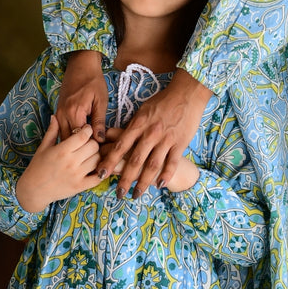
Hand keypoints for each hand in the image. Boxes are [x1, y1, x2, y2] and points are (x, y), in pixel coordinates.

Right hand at [14, 116, 101, 211]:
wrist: (34, 190)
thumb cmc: (38, 166)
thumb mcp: (43, 147)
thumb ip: (52, 131)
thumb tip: (54, 116)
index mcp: (62, 150)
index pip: (83, 135)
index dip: (88, 130)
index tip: (86, 130)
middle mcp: (71, 162)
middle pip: (94, 146)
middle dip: (92, 143)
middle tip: (88, 144)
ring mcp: (77, 175)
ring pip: (98, 160)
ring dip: (96, 156)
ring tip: (90, 156)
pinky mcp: (80, 186)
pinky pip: (98, 177)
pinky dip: (99, 172)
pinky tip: (95, 168)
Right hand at [56, 50, 107, 140]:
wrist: (80, 65)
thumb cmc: (94, 81)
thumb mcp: (101, 101)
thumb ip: (99, 121)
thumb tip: (100, 140)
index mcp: (74, 113)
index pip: (80, 139)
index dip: (90, 146)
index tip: (100, 149)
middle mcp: (63, 115)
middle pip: (69, 141)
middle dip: (80, 148)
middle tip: (93, 151)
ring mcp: (58, 114)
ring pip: (63, 137)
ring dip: (73, 143)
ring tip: (86, 146)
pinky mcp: (58, 112)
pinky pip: (60, 130)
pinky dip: (69, 136)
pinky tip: (79, 139)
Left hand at [101, 70, 211, 196]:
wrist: (187, 94)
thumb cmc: (163, 101)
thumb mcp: (143, 110)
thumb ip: (132, 126)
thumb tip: (115, 137)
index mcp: (138, 124)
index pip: (120, 146)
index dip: (109, 161)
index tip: (100, 174)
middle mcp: (150, 133)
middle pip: (134, 160)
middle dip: (125, 179)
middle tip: (118, 194)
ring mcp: (166, 139)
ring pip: (152, 165)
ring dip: (143, 183)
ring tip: (136, 195)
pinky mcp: (180, 143)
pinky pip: (171, 163)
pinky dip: (165, 175)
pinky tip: (158, 186)